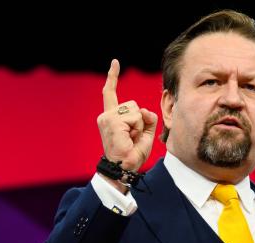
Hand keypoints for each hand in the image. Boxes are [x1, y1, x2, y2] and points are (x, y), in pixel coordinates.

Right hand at [96, 58, 157, 173]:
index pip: (110, 93)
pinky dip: (138, 128)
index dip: (112, 77)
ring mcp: (107, 118)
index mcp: (111, 117)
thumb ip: (148, 118)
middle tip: (133, 137)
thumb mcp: (145, 133)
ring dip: (139, 126)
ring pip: (135, 111)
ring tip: (131, 139)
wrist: (124, 168)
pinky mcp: (112, 121)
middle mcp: (106, 116)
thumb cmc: (132, 154)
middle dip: (140, 121)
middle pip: (133, 104)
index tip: (115, 62)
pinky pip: (136, 118)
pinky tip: (129, 139)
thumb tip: (144, 110)